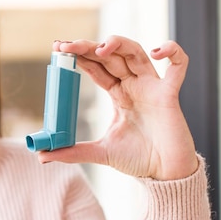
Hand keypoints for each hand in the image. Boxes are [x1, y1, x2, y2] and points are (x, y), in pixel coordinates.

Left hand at [37, 36, 198, 179]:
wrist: (163, 175)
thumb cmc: (138, 159)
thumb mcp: (100, 153)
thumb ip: (72, 152)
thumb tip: (41, 155)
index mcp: (118, 94)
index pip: (96, 67)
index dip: (80, 56)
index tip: (58, 49)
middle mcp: (134, 86)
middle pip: (111, 55)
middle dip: (89, 47)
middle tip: (66, 45)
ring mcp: (152, 87)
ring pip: (137, 53)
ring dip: (119, 44)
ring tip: (99, 48)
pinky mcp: (170, 95)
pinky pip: (178, 67)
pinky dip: (172, 52)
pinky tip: (156, 52)